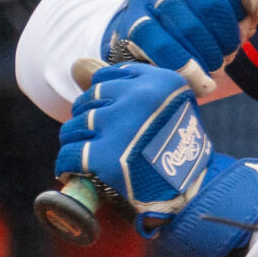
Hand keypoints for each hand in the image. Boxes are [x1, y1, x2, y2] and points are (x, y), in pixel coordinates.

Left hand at [54, 59, 257, 256]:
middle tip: (95, 133)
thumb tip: (81, 68)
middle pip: (89, 98)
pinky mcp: (103, 156)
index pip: (108, 75)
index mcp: (159, 81)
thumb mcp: (175, 103)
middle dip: (88, 116)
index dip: (103, 94)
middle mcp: (138, 98)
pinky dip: (66, 163)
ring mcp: (119, 126)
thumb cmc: (181, 147)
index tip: (107, 110)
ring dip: (74, 138)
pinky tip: (70, 170)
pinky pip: (69, 154)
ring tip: (82, 150)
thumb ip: (141, 87)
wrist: (191, 188)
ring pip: (74, 125)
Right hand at [102, 0, 257, 93]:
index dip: (241, 10)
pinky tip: (197, 78)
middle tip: (230, 54)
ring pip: (183, 24)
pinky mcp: (131, 19)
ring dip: (207, 52)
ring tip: (216, 67)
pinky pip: (159, 44)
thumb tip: (254, 0)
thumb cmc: (205, 11)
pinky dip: (183, 64)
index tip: (243, 29)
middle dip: (224, 34)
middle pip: (206, 1)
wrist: (155, 22)